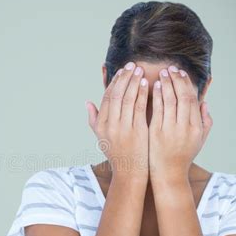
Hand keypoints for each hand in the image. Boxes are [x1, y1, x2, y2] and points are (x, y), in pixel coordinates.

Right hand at [86, 62, 148, 180]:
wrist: (129, 171)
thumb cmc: (117, 152)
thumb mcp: (101, 137)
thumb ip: (94, 119)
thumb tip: (87, 102)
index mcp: (101, 125)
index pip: (106, 97)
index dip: (115, 82)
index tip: (122, 71)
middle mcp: (110, 126)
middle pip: (116, 95)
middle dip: (124, 78)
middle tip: (132, 65)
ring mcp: (123, 128)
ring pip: (127, 99)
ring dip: (134, 82)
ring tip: (140, 70)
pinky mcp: (136, 131)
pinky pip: (139, 108)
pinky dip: (142, 94)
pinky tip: (147, 84)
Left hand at [148, 66, 212, 181]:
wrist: (168, 173)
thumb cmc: (183, 156)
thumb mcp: (199, 140)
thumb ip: (205, 122)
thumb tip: (205, 103)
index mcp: (196, 127)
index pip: (193, 99)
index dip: (187, 84)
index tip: (182, 73)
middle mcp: (185, 127)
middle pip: (183, 97)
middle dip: (177, 80)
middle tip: (171, 68)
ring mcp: (171, 130)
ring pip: (170, 101)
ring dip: (167, 84)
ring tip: (162, 73)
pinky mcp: (157, 133)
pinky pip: (157, 110)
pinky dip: (157, 96)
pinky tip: (154, 86)